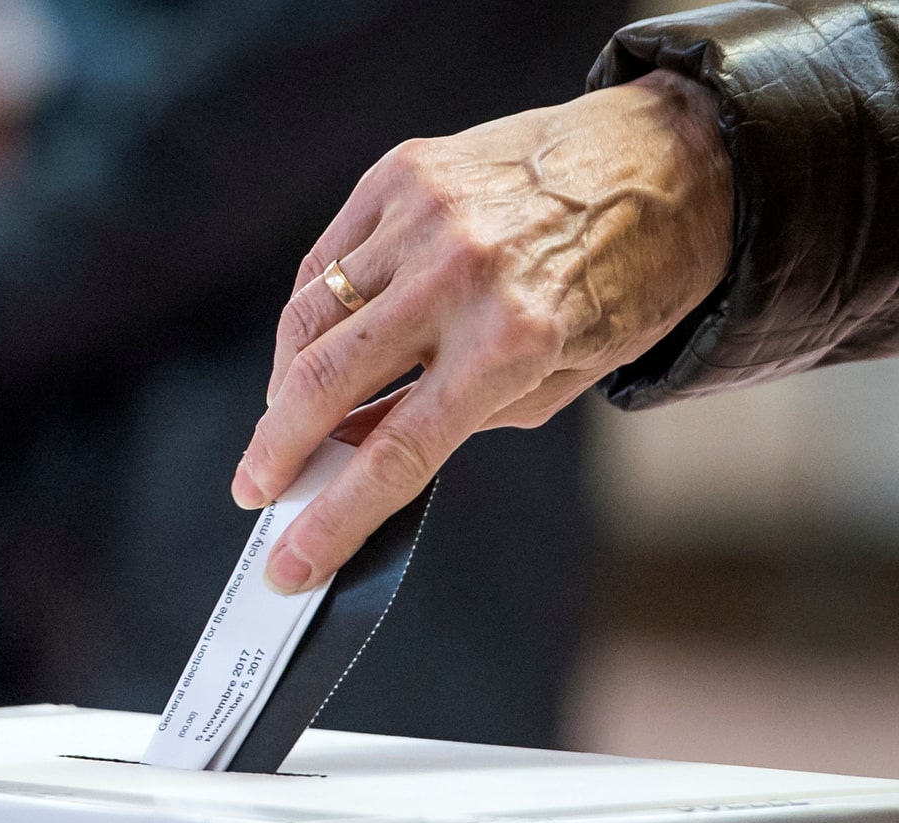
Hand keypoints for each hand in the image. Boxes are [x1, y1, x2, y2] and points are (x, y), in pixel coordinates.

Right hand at [231, 69, 732, 592]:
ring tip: (285, 419)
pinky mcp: (400, 175)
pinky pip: (325, 261)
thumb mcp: (557, 381)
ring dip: (284, 385)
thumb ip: (455, 421)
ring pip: (308, 318)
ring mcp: (421, 218)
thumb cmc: (624, 282)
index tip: (292, 562)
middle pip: (325, 383)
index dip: (333, 519)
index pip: (395, 454)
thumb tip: (357, 448)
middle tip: (256, 487)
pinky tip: (313, 344)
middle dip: (274, 450)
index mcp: (514, 344)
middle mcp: (458, 277)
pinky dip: (311, 313)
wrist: (664, 162)